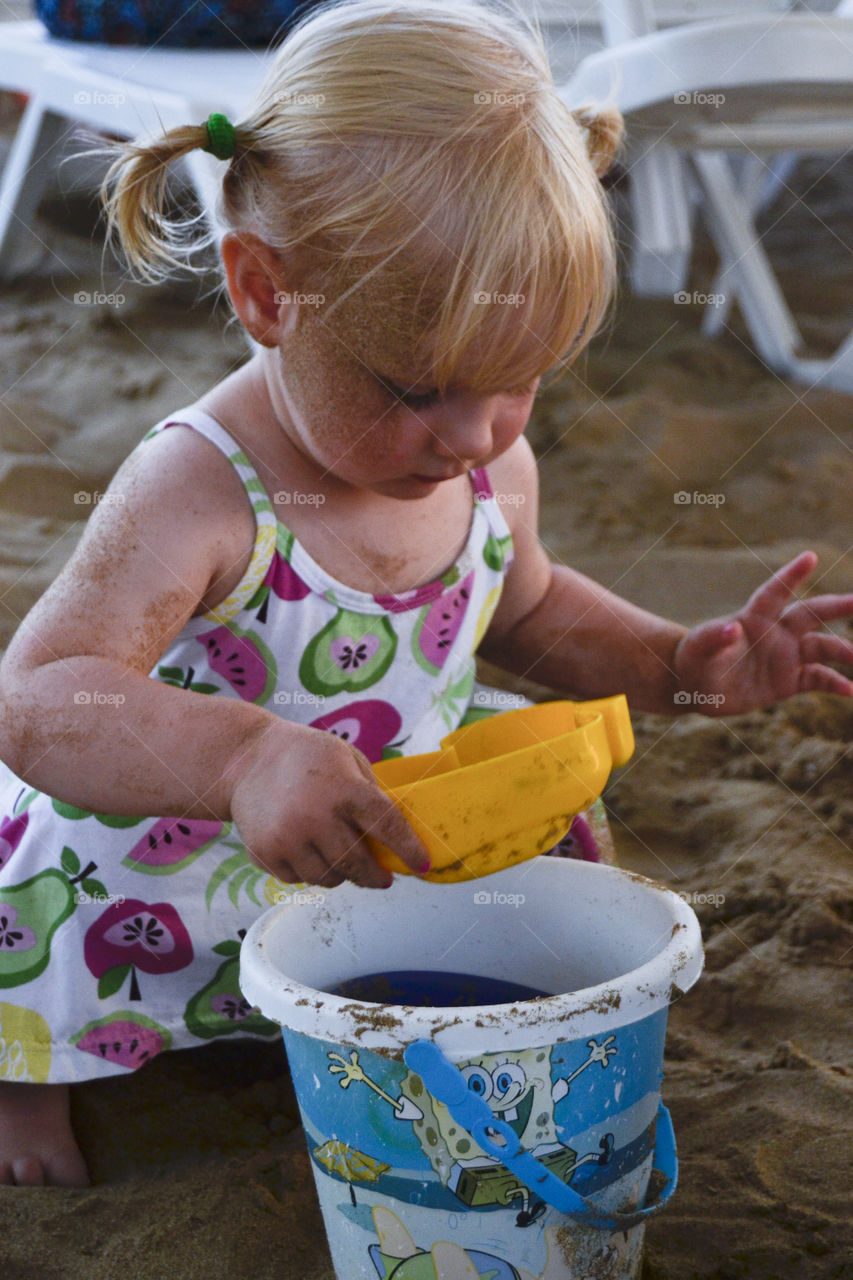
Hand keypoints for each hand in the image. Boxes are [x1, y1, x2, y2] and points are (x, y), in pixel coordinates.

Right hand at [225, 720, 429, 888]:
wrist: (246, 759)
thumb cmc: (306, 756)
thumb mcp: (347, 758)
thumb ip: (370, 793)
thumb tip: (394, 835)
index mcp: (343, 788)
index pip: (386, 825)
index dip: (408, 848)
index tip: (422, 865)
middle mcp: (315, 816)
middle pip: (358, 864)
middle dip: (376, 877)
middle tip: (383, 879)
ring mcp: (287, 839)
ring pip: (329, 878)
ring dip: (341, 873)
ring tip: (337, 855)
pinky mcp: (265, 853)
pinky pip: (299, 879)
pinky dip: (309, 871)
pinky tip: (306, 849)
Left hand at [674, 551, 852, 715]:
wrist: (696, 687)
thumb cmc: (694, 661)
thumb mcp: (697, 650)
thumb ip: (712, 638)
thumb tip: (731, 628)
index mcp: (753, 618)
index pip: (775, 592)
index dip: (791, 575)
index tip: (810, 557)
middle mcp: (775, 633)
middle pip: (811, 614)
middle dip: (836, 606)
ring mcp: (784, 656)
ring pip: (822, 648)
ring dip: (843, 650)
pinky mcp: (787, 681)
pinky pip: (817, 679)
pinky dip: (834, 684)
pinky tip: (849, 690)